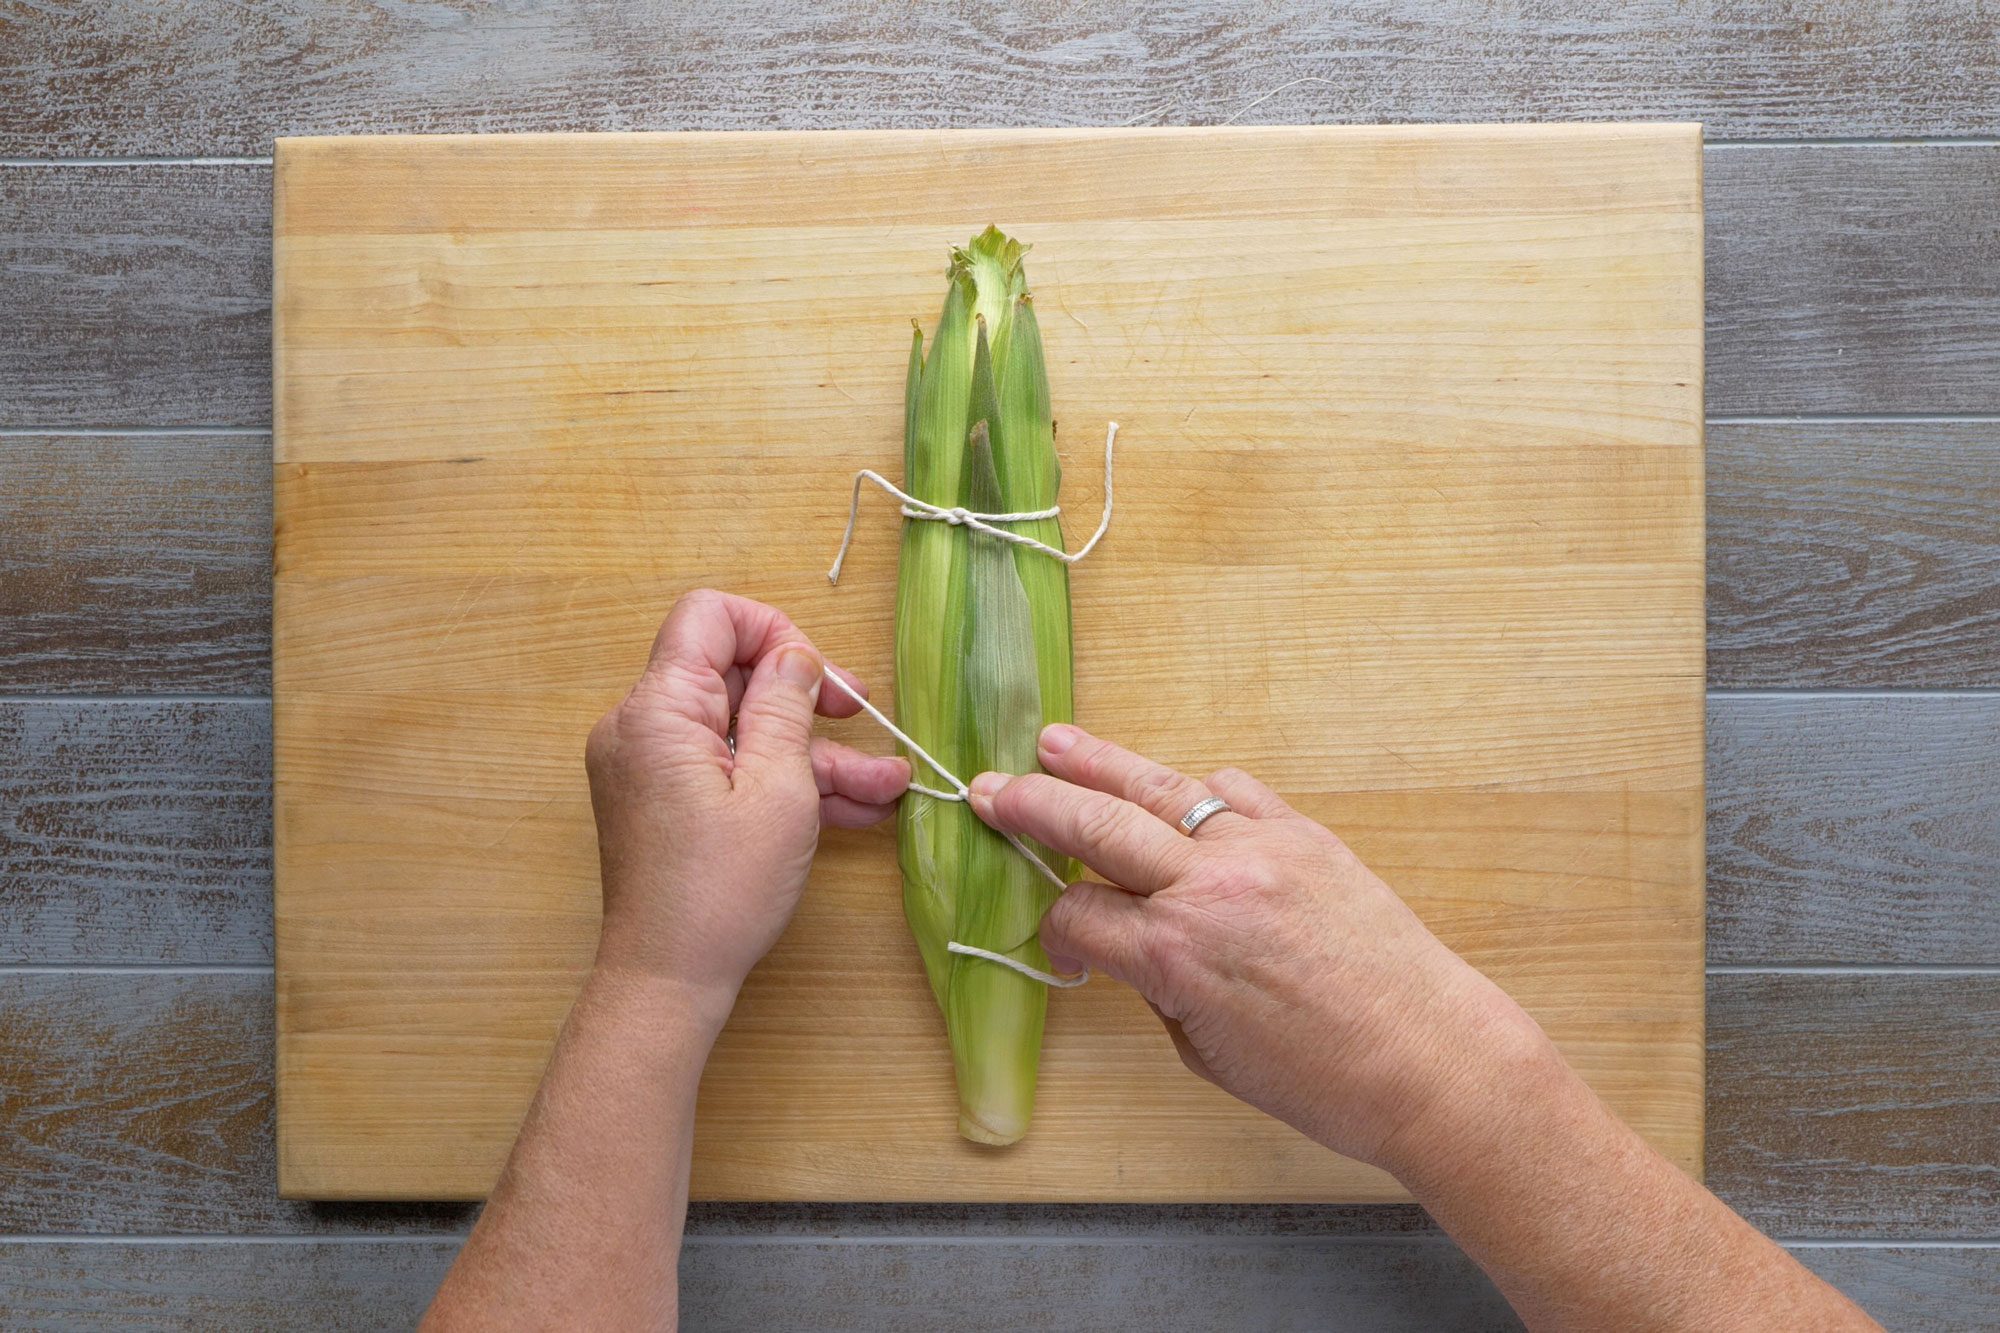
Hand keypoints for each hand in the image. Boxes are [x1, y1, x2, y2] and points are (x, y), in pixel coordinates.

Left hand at [584, 590, 908, 1012]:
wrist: (668, 981)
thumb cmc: (721, 892)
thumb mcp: (779, 789)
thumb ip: (786, 707)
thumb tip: (795, 655)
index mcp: (659, 710)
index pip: (709, 617)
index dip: (773, 630)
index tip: (818, 676)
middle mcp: (641, 727)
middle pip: (732, 674)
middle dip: (806, 698)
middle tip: (863, 718)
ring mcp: (650, 766)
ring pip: (741, 729)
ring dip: (812, 752)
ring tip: (885, 785)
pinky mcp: (664, 800)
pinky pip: (727, 766)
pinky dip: (780, 781)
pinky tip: (851, 808)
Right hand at [967, 724, 1558, 1171]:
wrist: (1432, 1059)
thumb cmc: (1323, 1080)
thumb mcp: (1209, 1052)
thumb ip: (1162, 988)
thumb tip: (1138, 948)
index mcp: (1174, 955)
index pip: (1077, 916)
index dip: (1052, 930)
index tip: (1054, 941)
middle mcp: (1208, 886)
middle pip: (1095, 826)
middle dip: (1033, 805)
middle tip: (989, 787)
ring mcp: (1260, 849)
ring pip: (1160, 788)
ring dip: (1100, 764)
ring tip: (1055, 743)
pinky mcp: (1306, 836)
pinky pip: (1234, 794)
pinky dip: (1197, 790)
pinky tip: (1174, 789)